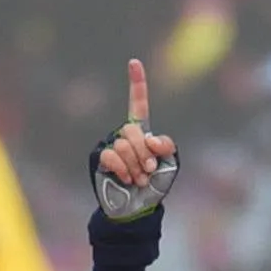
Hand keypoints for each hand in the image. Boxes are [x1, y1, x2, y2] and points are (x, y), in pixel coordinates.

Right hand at [90, 60, 177, 213]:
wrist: (140, 208)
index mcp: (142, 131)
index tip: (134, 62)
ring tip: (139, 179)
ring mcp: (111, 146)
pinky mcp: (101, 159)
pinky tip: (127, 179)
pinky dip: (123, 169)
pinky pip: (111, 155)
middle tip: (150, 170)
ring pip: (123, 145)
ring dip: (135, 165)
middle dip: (144, 153)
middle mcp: (124, 135)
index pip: (138, 103)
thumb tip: (150, 139)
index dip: (137, 83)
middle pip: (132, 130)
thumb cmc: (155, 184)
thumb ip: (166, 145)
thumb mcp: (170, 163)